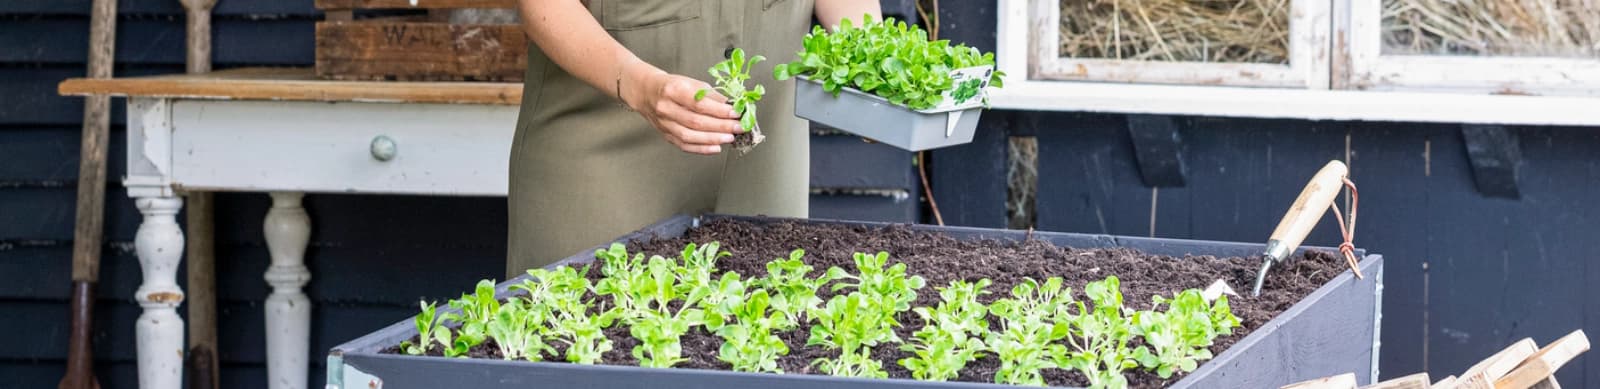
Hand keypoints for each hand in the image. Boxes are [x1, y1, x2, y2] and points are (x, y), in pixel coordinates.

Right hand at [623, 64, 742, 154]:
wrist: (646, 92)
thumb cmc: (670, 86)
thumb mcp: (691, 82)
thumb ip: (710, 94)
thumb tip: (730, 105)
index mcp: (673, 90)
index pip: (699, 104)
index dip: (720, 111)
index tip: (735, 113)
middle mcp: (666, 108)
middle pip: (696, 121)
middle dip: (721, 126)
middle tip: (738, 127)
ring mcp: (665, 124)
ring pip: (690, 136)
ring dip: (713, 138)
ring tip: (729, 137)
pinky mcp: (666, 135)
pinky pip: (684, 145)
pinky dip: (702, 149)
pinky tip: (715, 147)